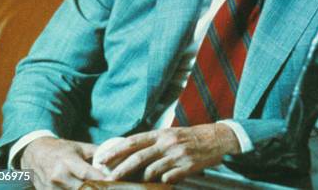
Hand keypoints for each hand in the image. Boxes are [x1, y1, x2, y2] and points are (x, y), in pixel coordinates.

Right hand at [20, 137, 107, 188]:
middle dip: (96, 188)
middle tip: (108, 187)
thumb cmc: (60, 149)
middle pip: (82, 188)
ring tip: (98, 187)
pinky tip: (82, 188)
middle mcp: (58, 176)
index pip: (87, 174)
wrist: (34, 154)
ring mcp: (51, 187)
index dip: (101, 179)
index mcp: (67, 161)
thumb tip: (115, 156)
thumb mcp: (78, 147)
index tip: (113, 181)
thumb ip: (96, 153)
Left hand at [97, 123, 240, 183]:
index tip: (102, 159)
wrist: (216, 139)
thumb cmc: (189, 137)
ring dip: (141, 179)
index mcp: (161, 133)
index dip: (116, 150)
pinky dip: (161, 182)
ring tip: (134, 184)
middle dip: (121, 169)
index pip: (133, 141)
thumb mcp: (170, 134)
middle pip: (138, 157)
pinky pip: (168, 178)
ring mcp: (177, 155)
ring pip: (151, 170)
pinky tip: (160, 183)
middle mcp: (167, 142)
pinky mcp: (187, 166)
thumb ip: (152, 142)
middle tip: (109, 178)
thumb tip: (129, 152)